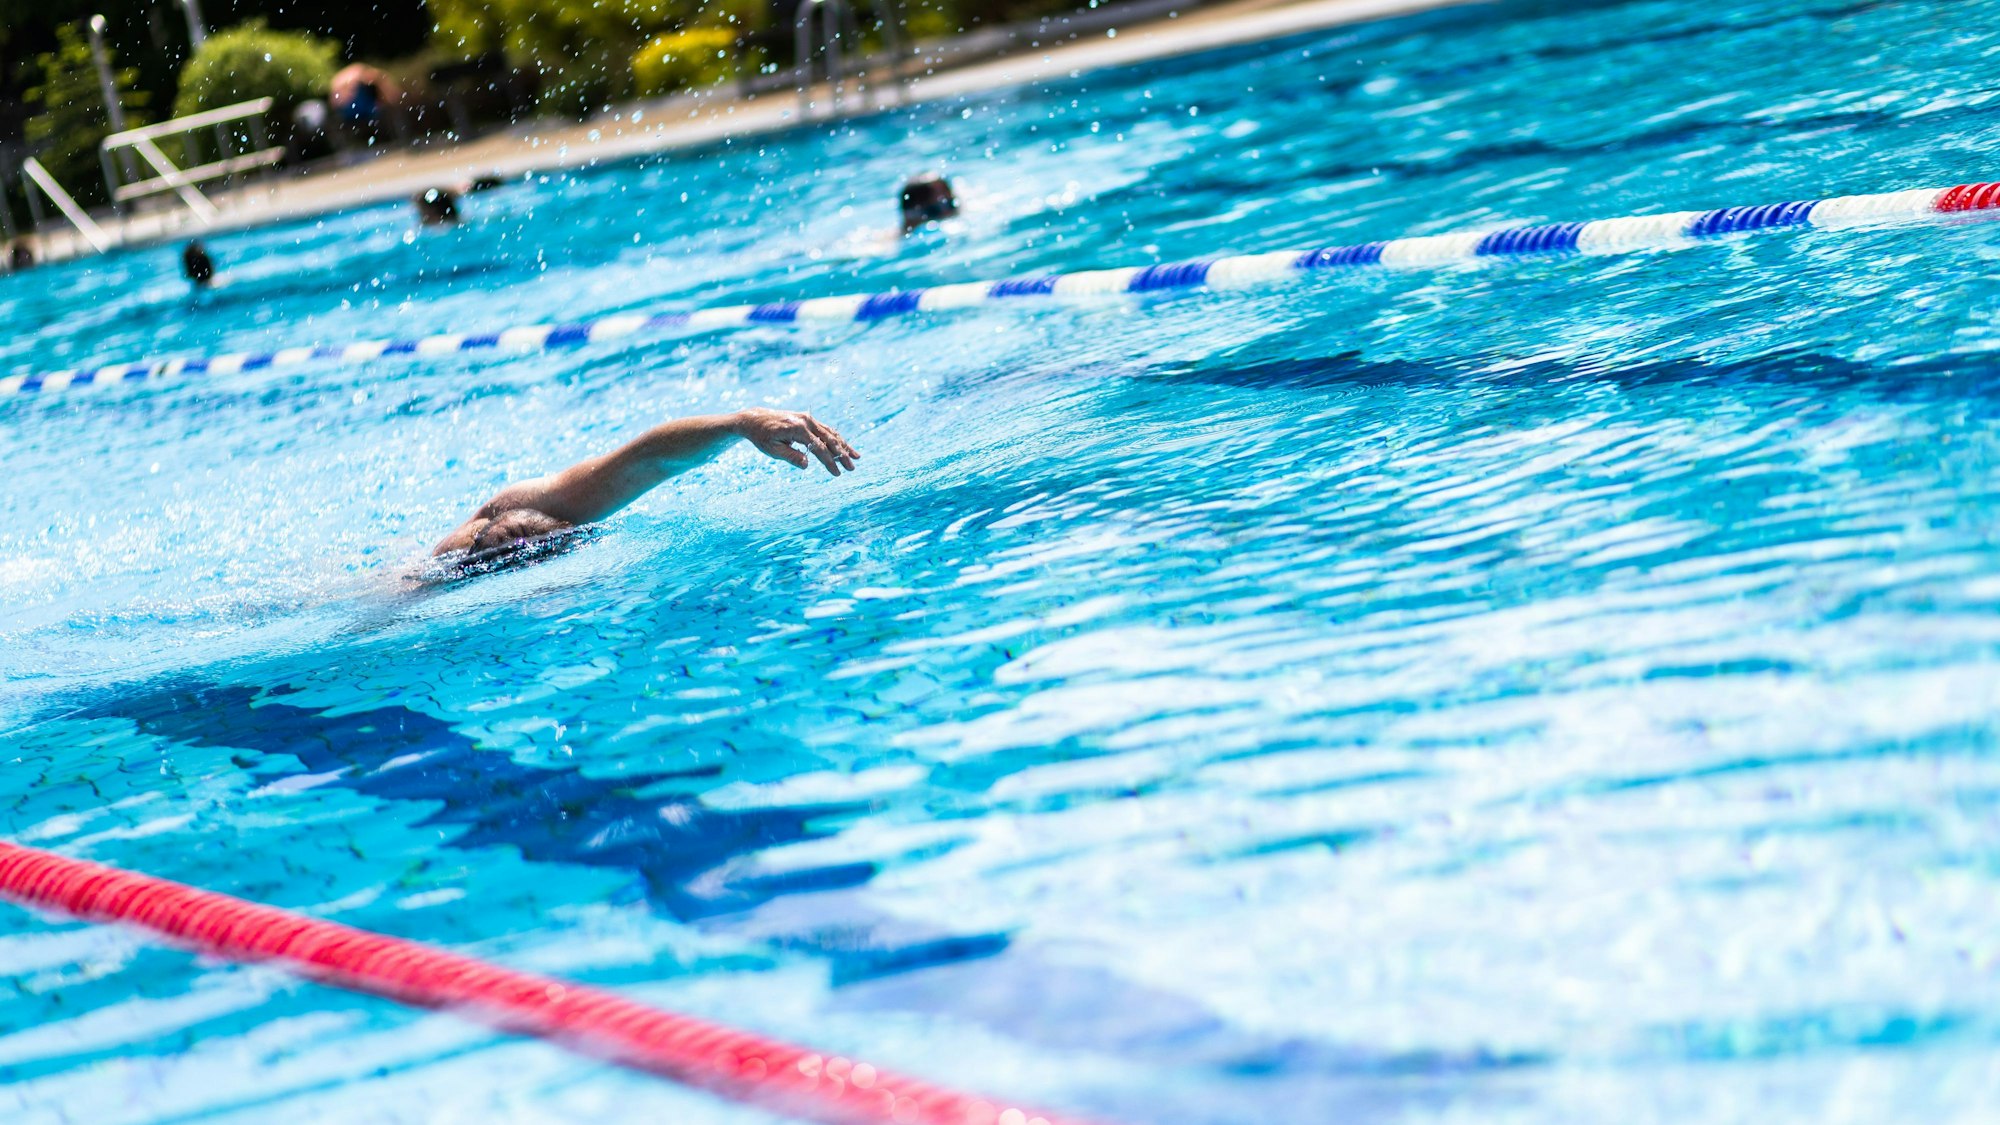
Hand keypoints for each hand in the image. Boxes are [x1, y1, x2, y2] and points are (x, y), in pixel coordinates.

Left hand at [731, 407, 860, 475]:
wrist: (755, 419)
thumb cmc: (762, 437)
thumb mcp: (772, 450)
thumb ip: (791, 456)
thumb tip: (806, 465)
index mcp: (797, 429)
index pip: (818, 448)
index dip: (829, 462)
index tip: (837, 474)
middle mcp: (805, 421)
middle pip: (829, 439)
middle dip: (842, 455)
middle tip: (851, 468)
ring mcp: (808, 418)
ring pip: (830, 433)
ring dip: (844, 446)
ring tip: (856, 457)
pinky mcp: (808, 419)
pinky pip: (825, 429)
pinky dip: (836, 438)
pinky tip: (845, 447)